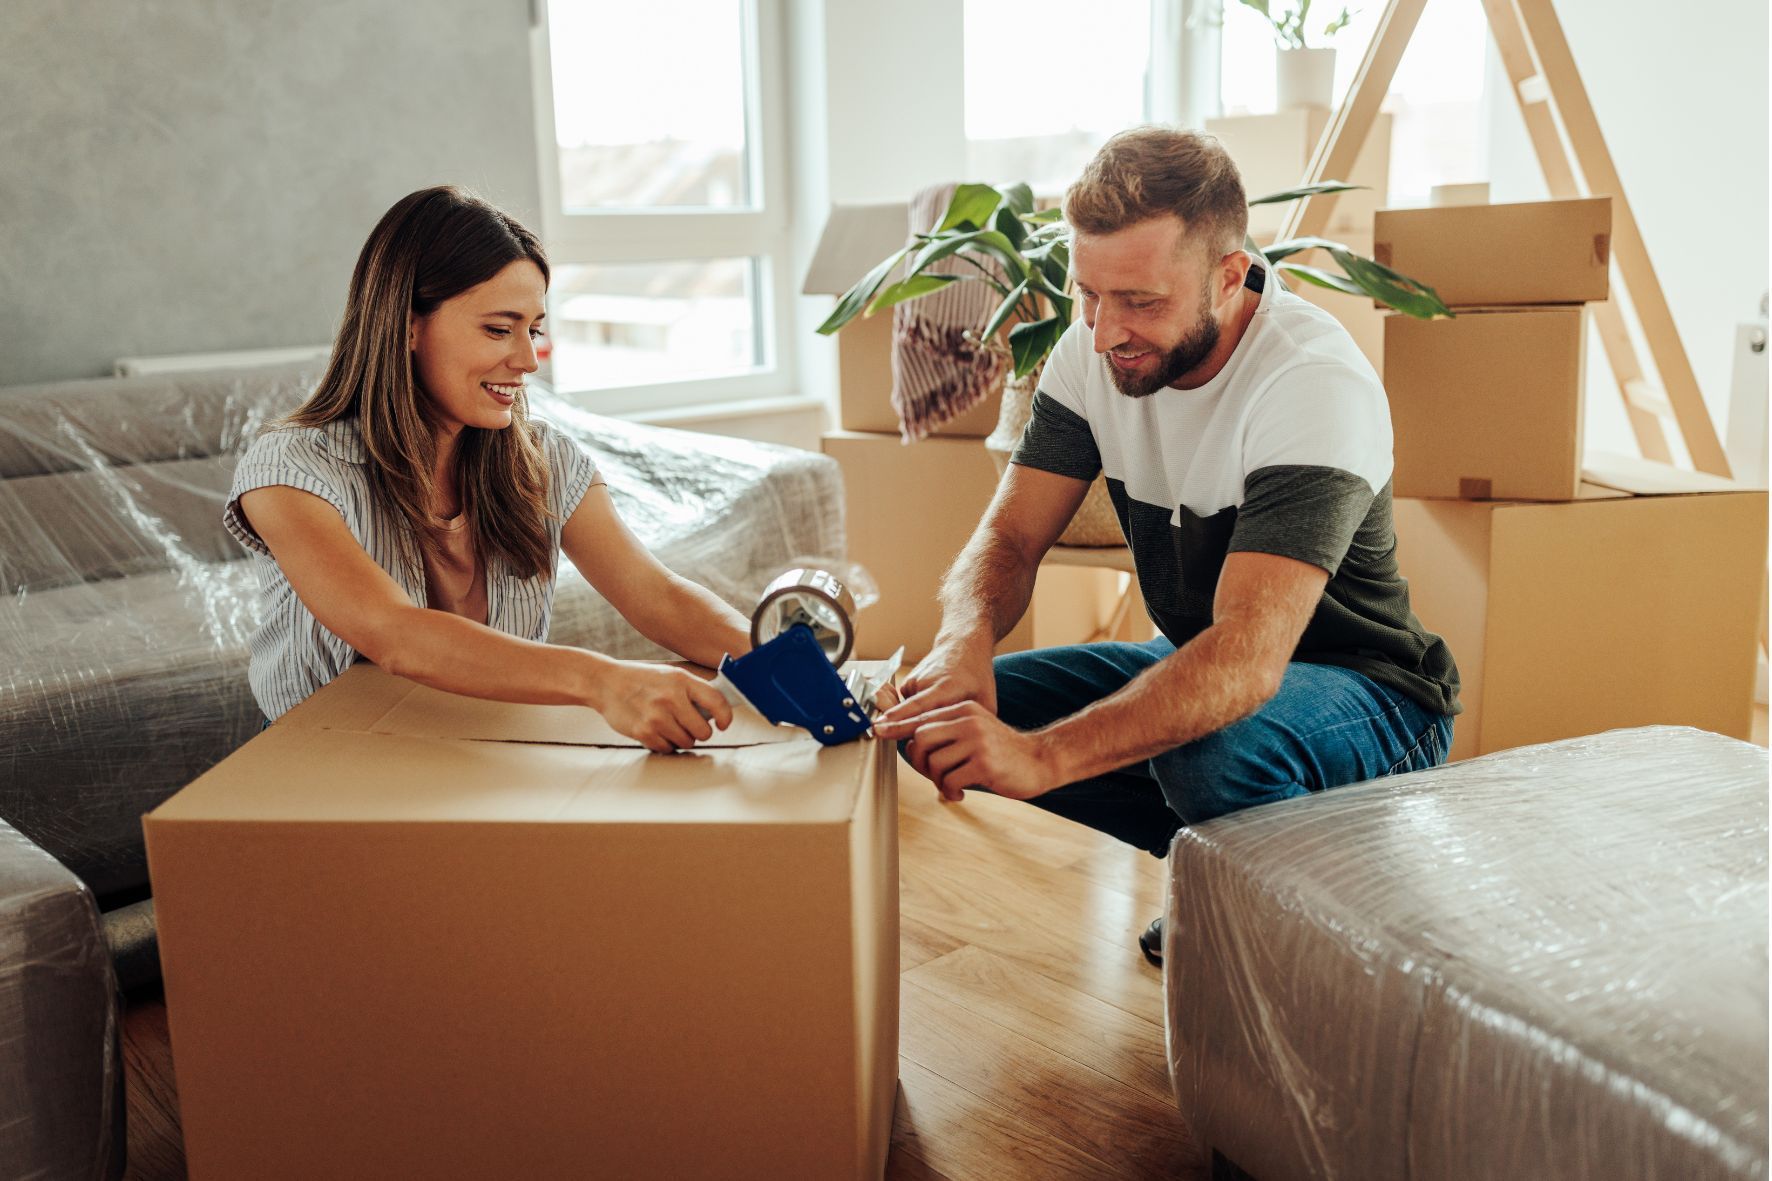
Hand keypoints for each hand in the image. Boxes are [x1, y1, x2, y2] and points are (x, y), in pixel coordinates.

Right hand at [590, 662, 733, 753]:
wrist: (606, 683)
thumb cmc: (641, 680)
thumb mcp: (670, 676)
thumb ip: (693, 691)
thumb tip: (717, 712)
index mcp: (681, 681)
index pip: (716, 702)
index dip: (725, 717)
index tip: (723, 724)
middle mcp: (671, 698)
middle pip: (703, 732)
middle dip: (699, 732)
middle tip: (689, 725)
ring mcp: (657, 717)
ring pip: (686, 743)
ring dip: (681, 739)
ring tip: (669, 725)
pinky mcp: (643, 732)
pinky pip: (667, 749)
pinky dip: (665, 744)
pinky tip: (656, 730)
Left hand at [873, 701, 1061, 802]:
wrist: (1040, 760)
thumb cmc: (1002, 751)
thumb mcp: (975, 730)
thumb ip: (948, 731)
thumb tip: (913, 742)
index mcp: (963, 709)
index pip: (921, 717)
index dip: (897, 726)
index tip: (877, 731)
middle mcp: (968, 720)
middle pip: (921, 739)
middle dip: (920, 763)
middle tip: (934, 775)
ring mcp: (976, 740)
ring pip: (933, 762)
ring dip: (937, 780)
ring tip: (952, 785)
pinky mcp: (984, 763)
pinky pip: (950, 779)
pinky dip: (950, 790)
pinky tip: (960, 792)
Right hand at [877, 637, 995, 727]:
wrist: (963, 644)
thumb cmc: (976, 674)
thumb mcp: (987, 701)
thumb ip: (975, 726)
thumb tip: (967, 751)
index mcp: (947, 687)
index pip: (920, 708)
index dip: (902, 720)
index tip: (883, 728)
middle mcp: (928, 682)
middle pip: (908, 711)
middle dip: (892, 724)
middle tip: (878, 732)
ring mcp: (916, 680)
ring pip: (908, 711)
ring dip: (914, 722)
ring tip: (931, 717)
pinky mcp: (909, 681)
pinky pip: (907, 704)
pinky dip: (914, 712)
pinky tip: (931, 707)